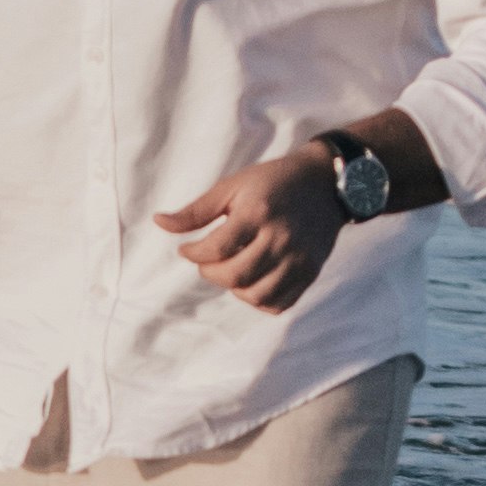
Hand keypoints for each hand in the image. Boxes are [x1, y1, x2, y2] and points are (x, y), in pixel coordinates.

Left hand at [154, 146, 344, 312]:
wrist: (326, 184)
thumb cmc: (272, 182)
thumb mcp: (233, 186)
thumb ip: (196, 210)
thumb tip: (158, 222)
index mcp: (258, 212)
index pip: (216, 248)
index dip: (193, 254)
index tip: (187, 249)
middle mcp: (280, 238)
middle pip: (235, 275)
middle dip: (210, 273)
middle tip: (206, 262)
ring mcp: (299, 258)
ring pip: (257, 295)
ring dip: (235, 289)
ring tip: (230, 271)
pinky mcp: (311, 272)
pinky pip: (280, 303)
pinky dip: (259, 300)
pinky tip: (251, 281)